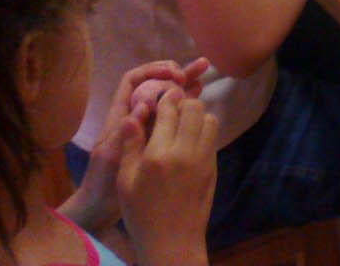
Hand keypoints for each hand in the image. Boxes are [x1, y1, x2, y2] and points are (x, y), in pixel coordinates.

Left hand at [70, 58, 211, 233]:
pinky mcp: (155, 140)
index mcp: (119, 116)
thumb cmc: (102, 182)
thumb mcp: (111, 156)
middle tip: (200, 66)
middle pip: (154, 85)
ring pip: (165, 99)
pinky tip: (199, 100)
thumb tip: (144, 105)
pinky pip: (171, 117)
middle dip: (176, 72)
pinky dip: (184, 105)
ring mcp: (146, 127)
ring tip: (205, 72)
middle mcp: (134, 116)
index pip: (134, 80)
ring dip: (184, 85)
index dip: (153, 71)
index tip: (174, 76)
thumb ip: (126, 131)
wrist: (100, 208)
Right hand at [118, 96, 219, 265]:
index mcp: (159, 154)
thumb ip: (130, 146)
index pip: (168, 110)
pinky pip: (213, 137)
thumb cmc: (141, 214)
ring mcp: (204, 159)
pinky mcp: (213, 167)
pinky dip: (203, 131)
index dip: (165, 98)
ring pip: (209, 119)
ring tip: (181, 126)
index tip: (160, 96)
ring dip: (196, 116)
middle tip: (170, 110)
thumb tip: (132, 114)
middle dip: (182, 103)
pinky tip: (189, 141)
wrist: (172, 242)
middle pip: (194, 107)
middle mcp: (185, 151)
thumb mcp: (126, 182)